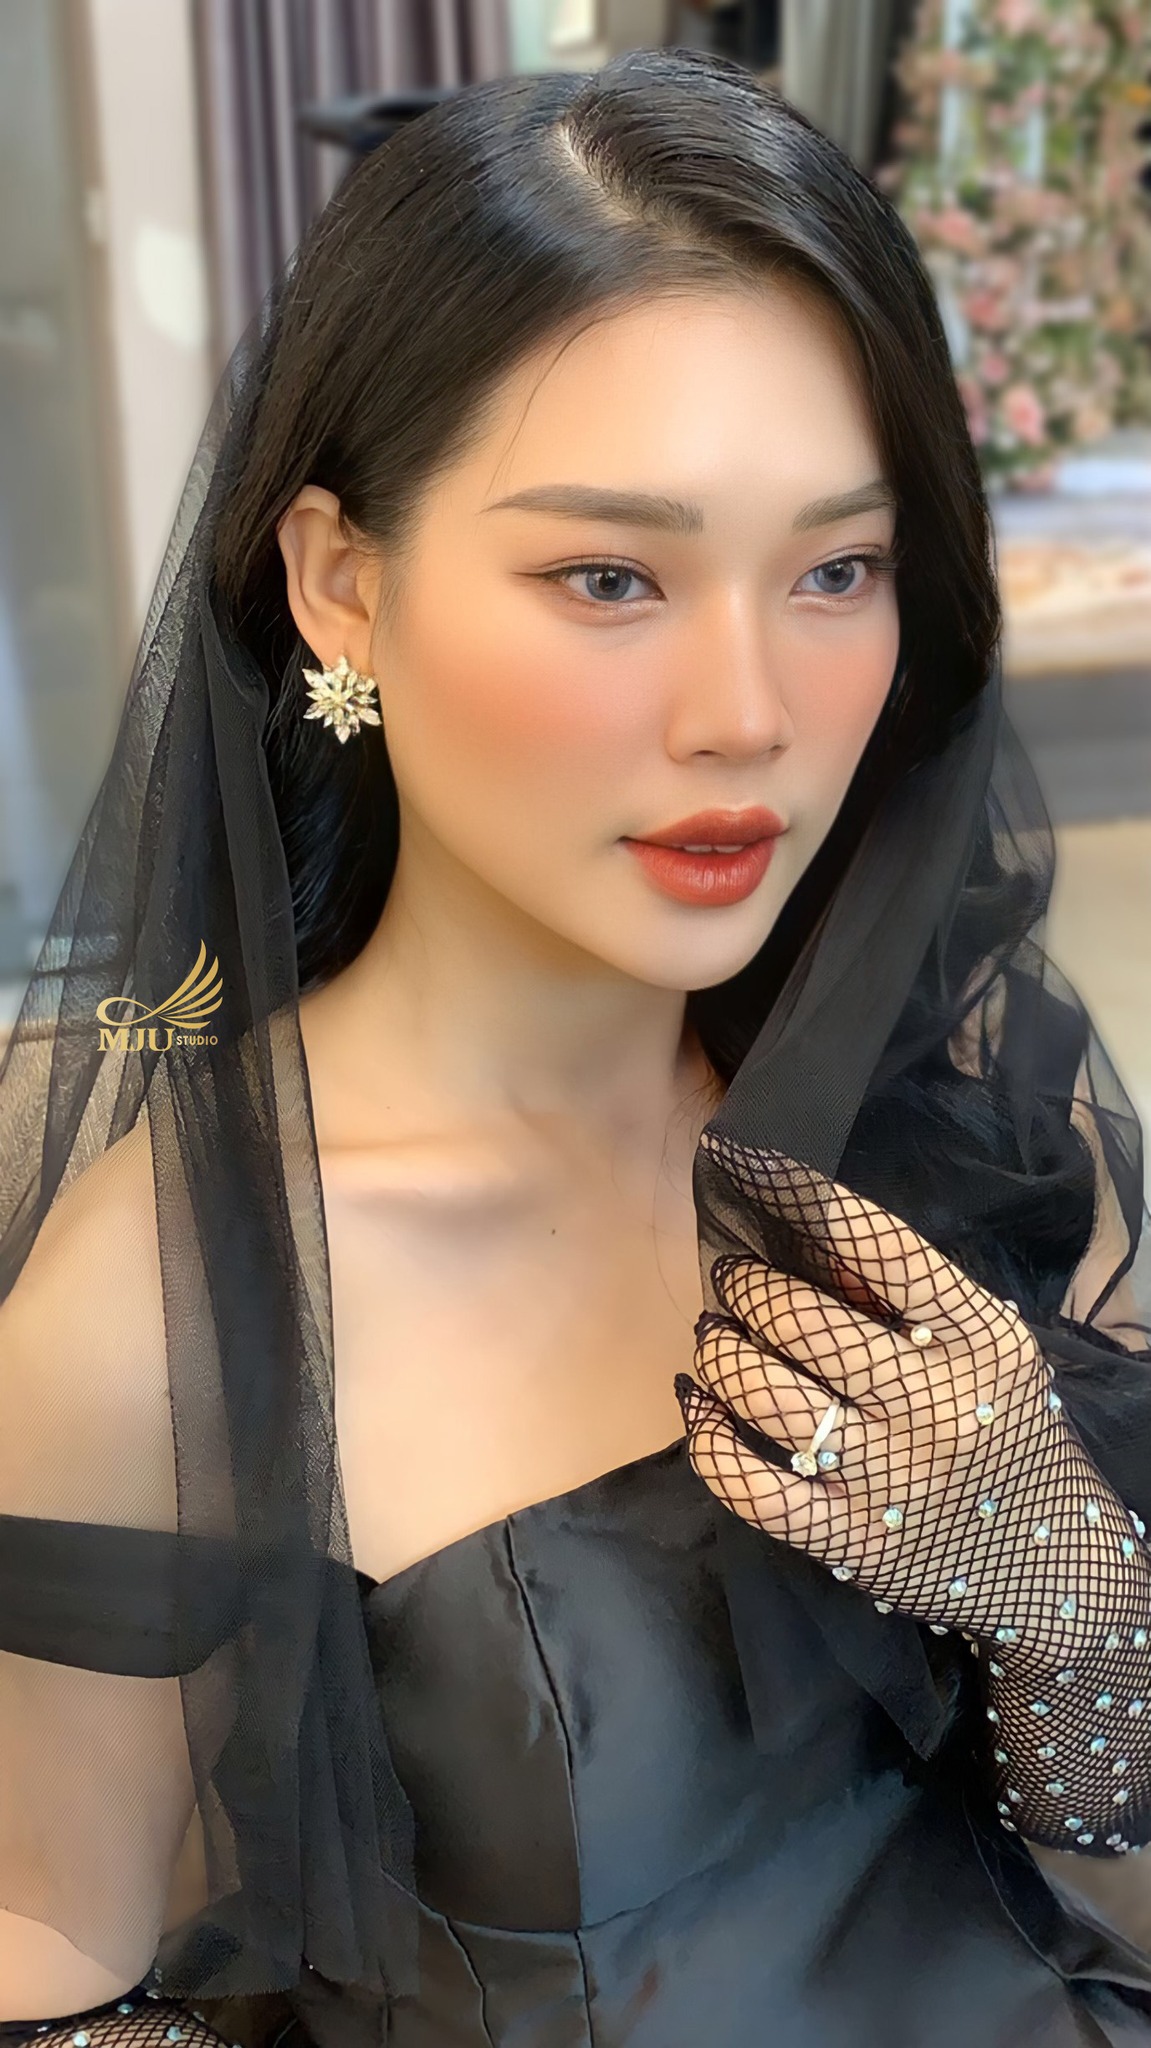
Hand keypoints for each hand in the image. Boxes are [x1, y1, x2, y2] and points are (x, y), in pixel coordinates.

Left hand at [677, 1137, 1150, 1854]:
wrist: (1054, 1566)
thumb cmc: (1004, 1431)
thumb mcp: (987, 1351)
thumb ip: (908, 1300)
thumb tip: (800, 1233)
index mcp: (982, 1337)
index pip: (879, 1244)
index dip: (795, 1192)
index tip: (735, 1157)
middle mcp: (939, 1402)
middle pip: (805, 1322)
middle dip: (747, 1289)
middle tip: (732, 1280)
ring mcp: (893, 1476)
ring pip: (766, 1395)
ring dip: (722, 1354)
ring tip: (717, 1337)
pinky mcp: (853, 1542)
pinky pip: (750, 1486)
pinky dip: (708, 1438)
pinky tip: (698, 1406)